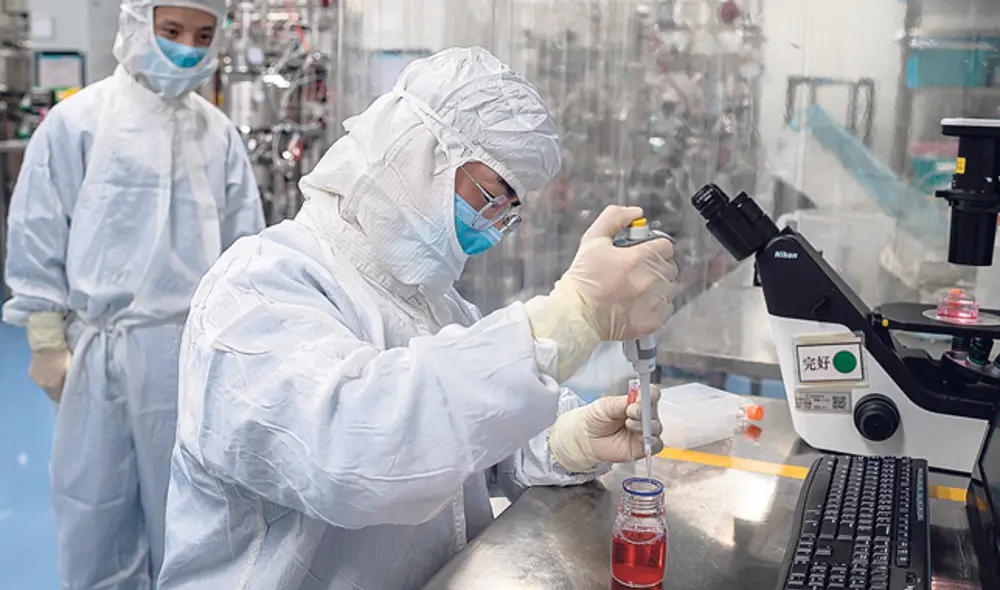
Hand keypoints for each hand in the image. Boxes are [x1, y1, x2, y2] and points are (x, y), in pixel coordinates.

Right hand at [28, 347, 70, 402]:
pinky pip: (39, 379)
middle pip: (50, 392)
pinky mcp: (31, 372)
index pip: (57, 397)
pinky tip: (49, 373)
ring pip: (44, 386)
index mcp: (51, 385)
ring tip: (56, 379)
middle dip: (56, 390)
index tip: (68, 394)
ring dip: (50, 384)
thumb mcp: (70, 369)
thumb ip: (68, 381)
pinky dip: (45, 378)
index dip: (62, 396)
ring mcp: (35, 379)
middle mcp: (41, 385)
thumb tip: (69, 387)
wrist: (46, 345)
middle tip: (63, 385)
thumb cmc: (62, 357)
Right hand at [522, 206, 678, 381]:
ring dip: (659, 285)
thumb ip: (614, 218)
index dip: (655, 247)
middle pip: (670, 266)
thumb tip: (636, 212)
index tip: (644, 252)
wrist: (575, 315)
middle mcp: (648, 280)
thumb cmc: (582, 279)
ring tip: (640, 288)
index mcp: (636, 258)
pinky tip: (641, 304)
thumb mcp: (592, 240)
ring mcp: (652, 303)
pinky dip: (658, 305)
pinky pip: (667, 308)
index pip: (665, 246)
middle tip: (638, 271)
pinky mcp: (652, 322)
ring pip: (671, 287)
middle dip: (656, 266)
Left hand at [550, 385, 662, 472]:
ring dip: (645, 425)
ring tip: (629, 424)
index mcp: (637, 402)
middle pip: (654, 410)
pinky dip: (653, 442)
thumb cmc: (596, 418)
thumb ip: (621, 403)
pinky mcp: (643, 447)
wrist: (586, 438)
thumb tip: (635, 403)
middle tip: (631, 412)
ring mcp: (645, 432)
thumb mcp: (605, 405)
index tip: (643, 397)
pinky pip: (657, 445)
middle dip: (645, 411)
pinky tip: (641, 439)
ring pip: (657, 427)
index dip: (651, 394)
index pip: (652, 394)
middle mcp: (644, 416)